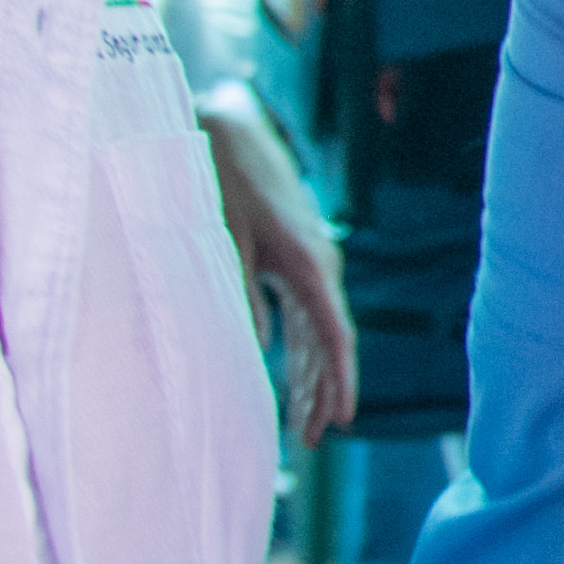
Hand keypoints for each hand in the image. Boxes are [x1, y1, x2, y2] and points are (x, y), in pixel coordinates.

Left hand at [198, 92, 353, 442]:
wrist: (230, 125)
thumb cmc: (221, 179)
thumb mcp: (224, 238)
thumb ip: (238, 294)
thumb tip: (256, 348)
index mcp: (309, 262)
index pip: (334, 334)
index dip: (340, 380)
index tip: (342, 419)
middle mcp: (318, 265)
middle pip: (330, 340)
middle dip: (325, 391)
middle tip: (314, 438)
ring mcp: (309, 260)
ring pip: (317, 330)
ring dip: (311, 374)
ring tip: (304, 421)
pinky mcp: (292, 256)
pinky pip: (303, 312)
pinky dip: (299, 347)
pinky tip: (289, 376)